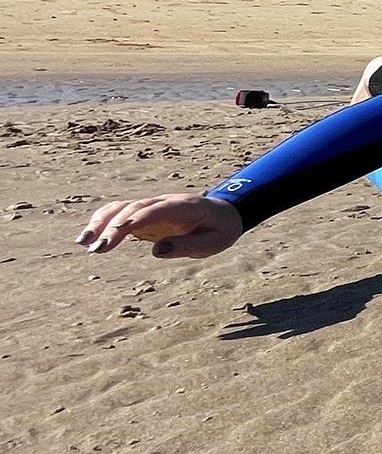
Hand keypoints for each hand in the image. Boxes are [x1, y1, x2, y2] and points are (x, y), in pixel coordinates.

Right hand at [75, 194, 245, 258]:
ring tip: (83, 242)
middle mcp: (165, 202)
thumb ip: (188, 245)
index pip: (156, 210)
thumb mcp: (213, 242)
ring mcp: (153, 206)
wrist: (225, 214)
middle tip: (96, 249)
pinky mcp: (145, 214)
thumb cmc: (220, 230)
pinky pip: (120, 213)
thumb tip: (157, 251)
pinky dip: (103, 221)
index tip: (117, 232)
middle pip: (134, 209)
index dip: (135, 219)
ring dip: (101, 222)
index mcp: (185, 207)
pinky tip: (88, 237)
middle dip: (113, 227)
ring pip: (122, 208)